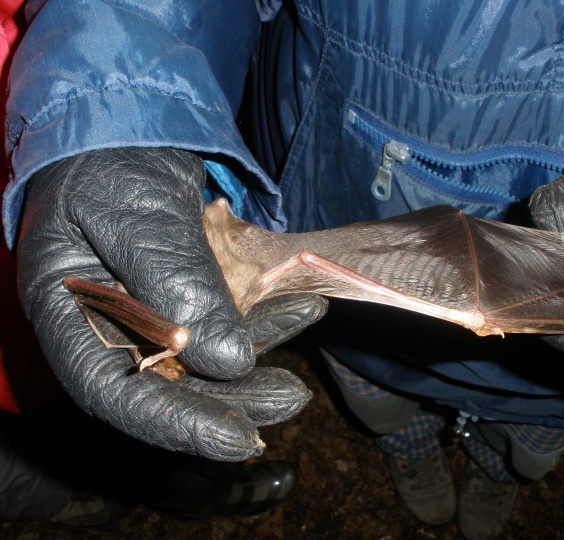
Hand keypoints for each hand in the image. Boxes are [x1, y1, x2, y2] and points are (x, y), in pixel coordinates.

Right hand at [16, 147, 326, 459]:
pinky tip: (300, 310)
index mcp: (68, 313)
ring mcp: (147, 317)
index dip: (174, 422)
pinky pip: (223, 324)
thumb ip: (175, 283)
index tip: (236, 438)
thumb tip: (230, 360)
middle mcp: (105, 328)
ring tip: (301, 372)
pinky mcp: (182, 300)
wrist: (125, 134)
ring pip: (201, 362)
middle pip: (167, 386)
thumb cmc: (108, 164)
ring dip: (254, 369)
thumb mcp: (136, 214)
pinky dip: (263, 321)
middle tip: (288, 400)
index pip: (113, 390)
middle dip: (231, 399)